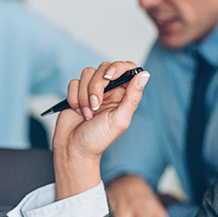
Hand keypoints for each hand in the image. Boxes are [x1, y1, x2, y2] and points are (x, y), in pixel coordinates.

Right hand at [52, 61, 149, 199]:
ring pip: (87, 73)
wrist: (74, 149)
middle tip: (96, 106)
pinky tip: (78, 112)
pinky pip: (74, 83)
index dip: (119, 67)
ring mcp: (92, 90)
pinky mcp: (76, 93)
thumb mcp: (119, 120)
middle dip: (96, 86)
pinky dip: (74, 98)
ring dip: (84, 96)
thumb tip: (144, 74)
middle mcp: (109, 89)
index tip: (109, 77)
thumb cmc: (98, 139)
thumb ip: (133, 97)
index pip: (127, 68)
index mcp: (124, 94)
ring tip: (87, 114)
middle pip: (103, 68)